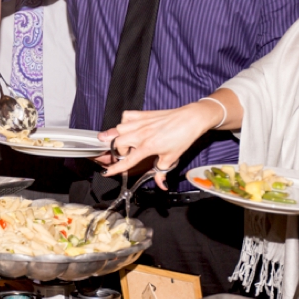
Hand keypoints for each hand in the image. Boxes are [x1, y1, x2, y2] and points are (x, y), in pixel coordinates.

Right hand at [97, 102, 218, 181]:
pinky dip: (125, 122)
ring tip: (126, 141)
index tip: (107, 172)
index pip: (127, 161)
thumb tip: (160, 184)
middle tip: (127, 154)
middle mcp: (141, 134)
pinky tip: (130, 127)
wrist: (191, 119)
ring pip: (118, 129)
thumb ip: (162, 172)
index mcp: (148, 146)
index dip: (115, 169)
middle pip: (117, 143)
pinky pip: (126, 116)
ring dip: (119, 136)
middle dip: (119, 151)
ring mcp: (141, 123)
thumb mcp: (172, 158)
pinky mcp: (143, 114)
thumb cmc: (183, 137)